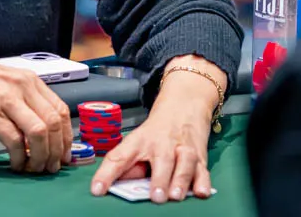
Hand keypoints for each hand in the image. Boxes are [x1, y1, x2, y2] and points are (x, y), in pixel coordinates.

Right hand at [0, 58, 72, 173]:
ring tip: (35, 168)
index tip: (65, 154)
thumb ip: (32, 102)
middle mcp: (23, 88)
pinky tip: (17, 164)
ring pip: (37, 132)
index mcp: (32, 81)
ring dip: (40, 156)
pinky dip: (19, 157)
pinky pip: (13, 140)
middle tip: (52, 167)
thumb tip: (51, 134)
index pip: (60, 110)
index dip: (66, 137)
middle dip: (55, 151)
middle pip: (52, 123)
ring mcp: (6, 100)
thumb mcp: (14, 84)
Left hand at [91, 60, 222, 203]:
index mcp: (138, 141)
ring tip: (175, 196)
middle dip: (158, 179)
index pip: (119, 157)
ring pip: (183, 164)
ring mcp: (182, 149)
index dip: (106, 174)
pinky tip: (201, 192)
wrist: (184, 103)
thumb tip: (119, 187)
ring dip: (180, 180)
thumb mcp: (139, 143)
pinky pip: (202, 170)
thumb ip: (131, 166)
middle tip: (155, 197)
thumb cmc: (157, 131)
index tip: (97, 190)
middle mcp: (160, 144)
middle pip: (160, 160)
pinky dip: (203, 181)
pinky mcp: (199, 156)